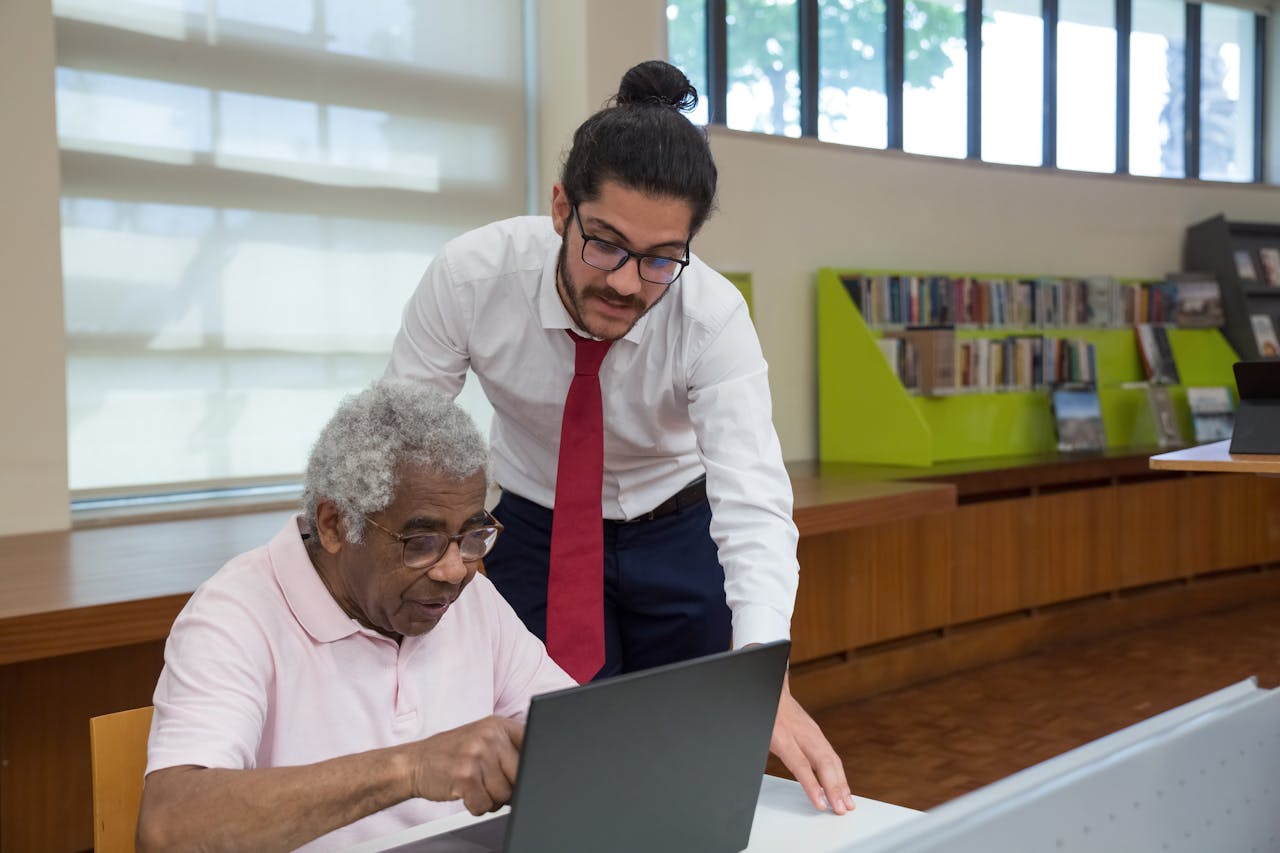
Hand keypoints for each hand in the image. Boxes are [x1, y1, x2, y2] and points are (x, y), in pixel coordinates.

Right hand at [407, 715, 524, 814]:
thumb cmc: (452, 754)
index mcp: (498, 725)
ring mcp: (476, 754)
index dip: (532, 766)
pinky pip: (485, 805)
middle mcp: (489, 736)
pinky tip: (466, 794)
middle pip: (521, 775)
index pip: (533, 744)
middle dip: (510, 789)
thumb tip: (539, 769)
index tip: (521, 773)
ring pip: (504, 794)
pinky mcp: (464, 776)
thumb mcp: (483, 738)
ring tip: (476, 787)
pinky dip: (477, 807)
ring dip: (491, 800)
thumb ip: (509, 748)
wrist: (413, 762)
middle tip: (491, 784)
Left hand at [770, 674, 853, 814]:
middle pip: (823, 763)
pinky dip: (839, 774)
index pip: (800, 764)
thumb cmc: (765, 713)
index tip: (821, 804)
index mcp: (782, 734)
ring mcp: (813, 732)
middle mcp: (802, 733)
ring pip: (831, 759)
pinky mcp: (817, 734)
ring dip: (842, 783)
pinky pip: (831, 756)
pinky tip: (843, 788)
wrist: (773, 690)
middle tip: (841, 809)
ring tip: (847, 804)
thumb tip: (765, 770)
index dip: (812, 785)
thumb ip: (764, 749)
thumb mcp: (759, 734)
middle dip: (835, 788)